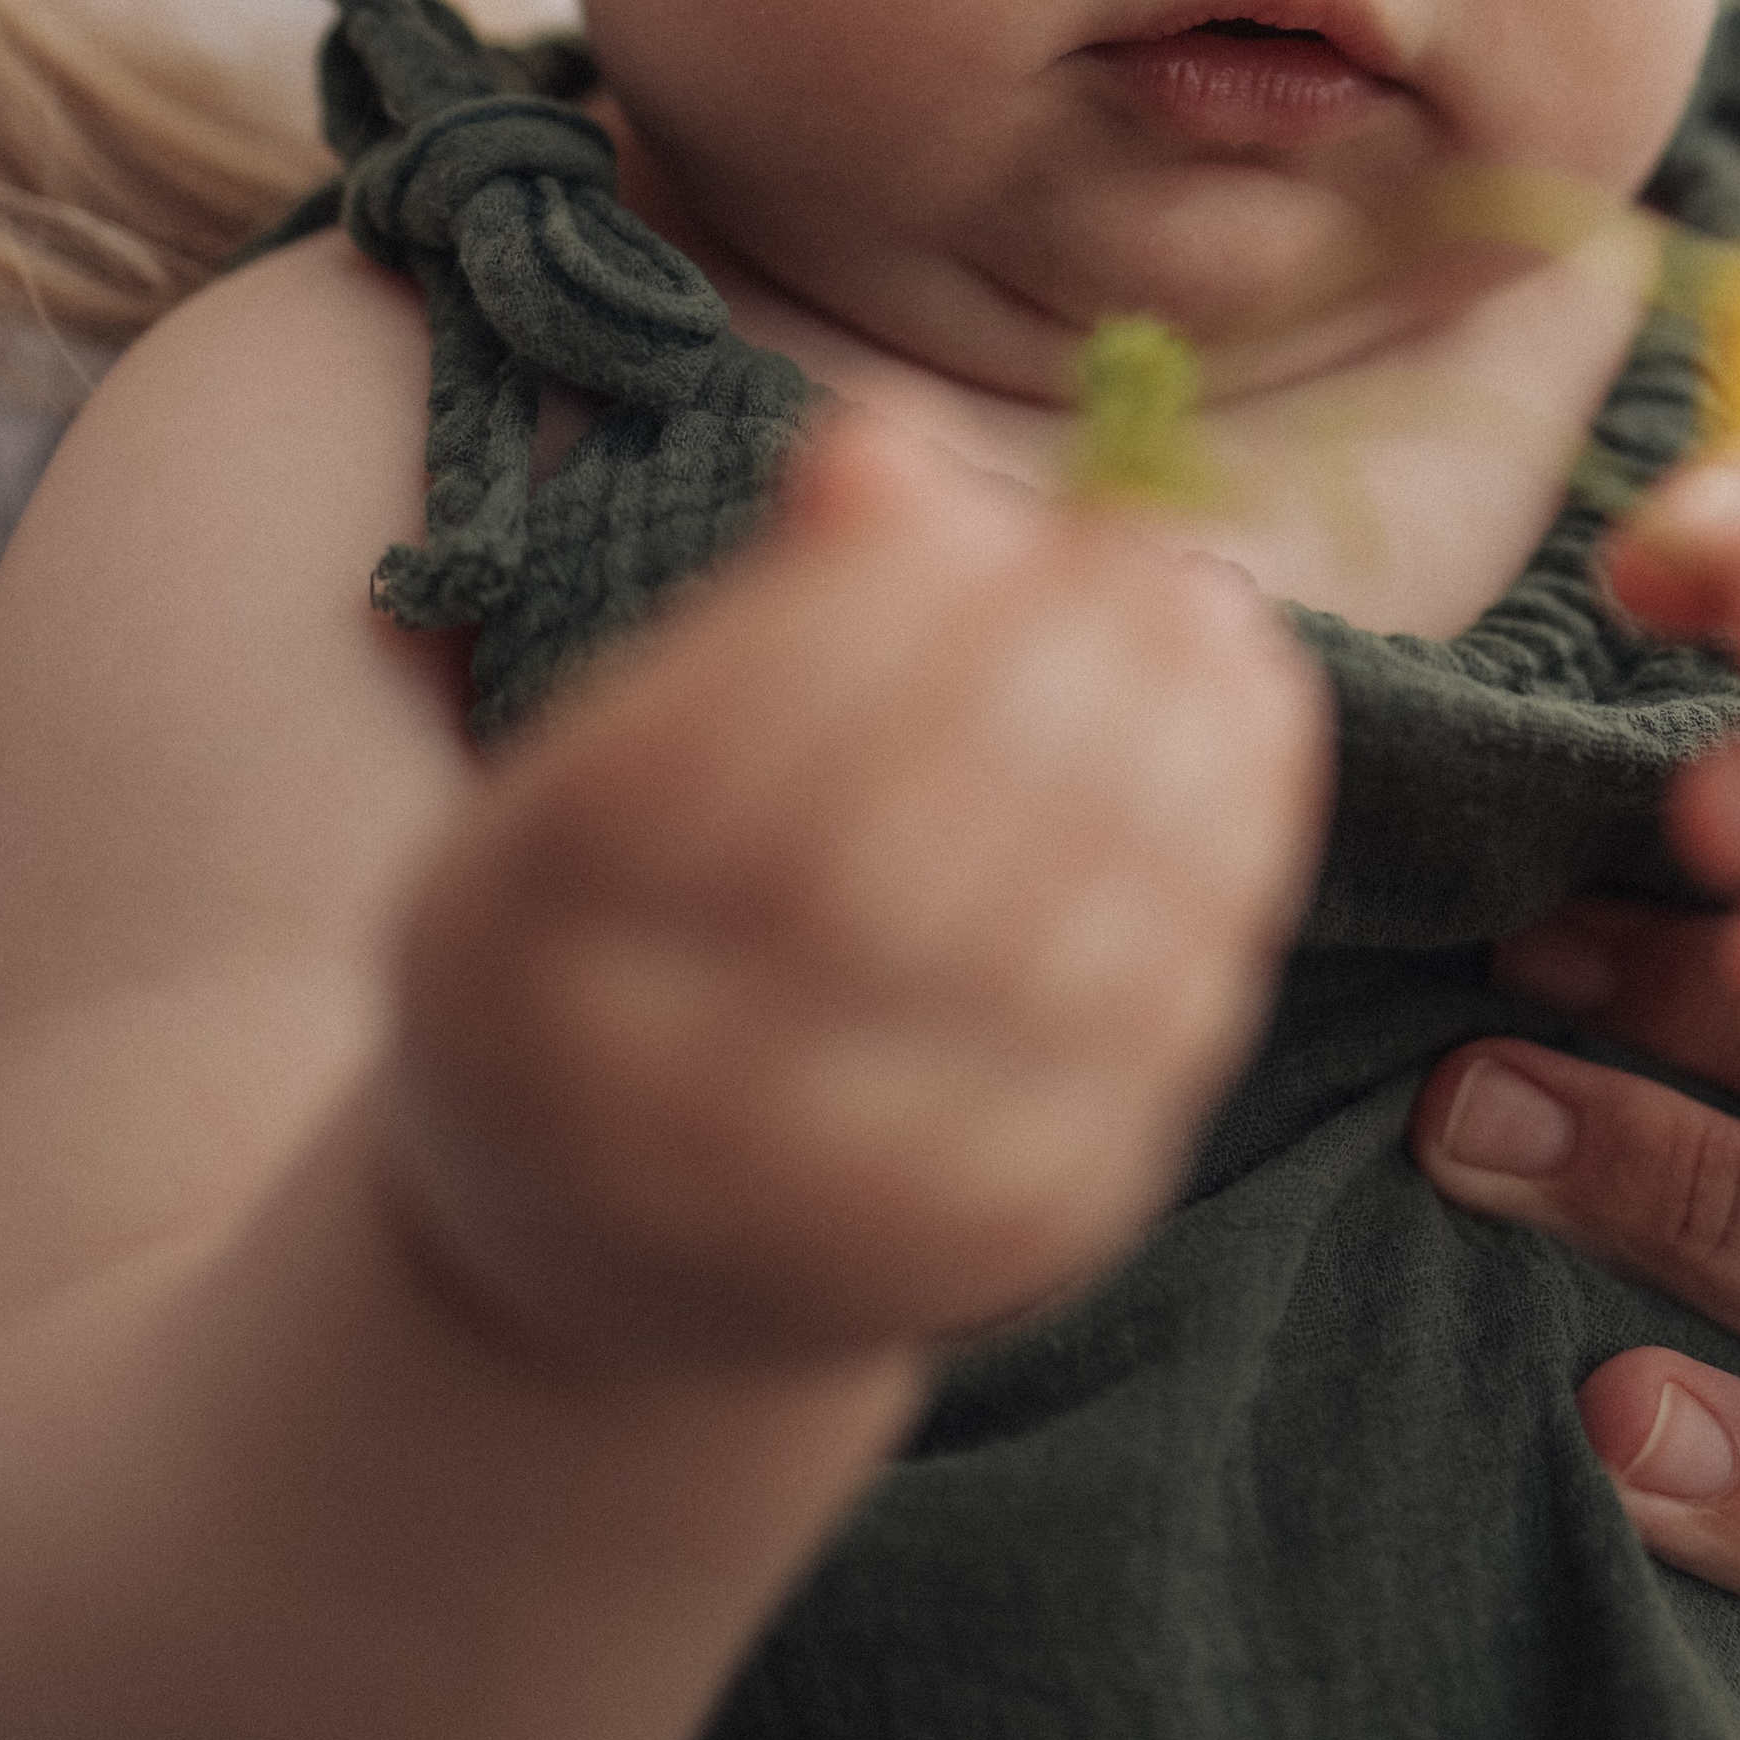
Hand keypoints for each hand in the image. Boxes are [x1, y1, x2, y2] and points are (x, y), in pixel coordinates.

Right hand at [389, 413, 1326, 1373]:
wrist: (626, 1251)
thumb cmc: (667, 923)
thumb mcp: (645, 758)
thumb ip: (772, 614)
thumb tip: (887, 454)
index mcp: (501, 926)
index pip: (700, 755)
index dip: (888, 624)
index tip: (1036, 524)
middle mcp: (602, 1092)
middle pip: (858, 875)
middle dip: (1049, 698)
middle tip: (1174, 577)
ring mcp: (772, 1215)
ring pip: (999, 997)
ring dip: (1154, 810)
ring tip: (1235, 674)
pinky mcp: (945, 1285)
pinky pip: (1093, 1109)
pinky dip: (1188, 950)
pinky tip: (1238, 830)